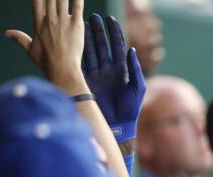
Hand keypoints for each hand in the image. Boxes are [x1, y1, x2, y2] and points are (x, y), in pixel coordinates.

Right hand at [5, 0, 85, 92]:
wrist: (62, 70)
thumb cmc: (47, 63)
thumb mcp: (30, 50)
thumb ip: (19, 38)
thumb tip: (6, 33)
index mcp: (38, 24)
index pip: (36, 1)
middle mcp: (49, 19)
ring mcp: (62, 21)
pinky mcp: (76, 25)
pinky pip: (78, 6)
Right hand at [83, 14, 144, 141]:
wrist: (118, 124)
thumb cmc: (131, 107)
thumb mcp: (137, 87)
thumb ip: (135, 68)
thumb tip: (132, 49)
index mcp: (122, 70)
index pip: (117, 46)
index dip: (114, 33)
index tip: (109, 19)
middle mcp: (108, 70)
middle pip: (102, 46)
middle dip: (98, 32)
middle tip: (92, 17)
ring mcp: (97, 74)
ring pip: (91, 52)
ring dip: (87, 39)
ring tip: (82, 24)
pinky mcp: (87, 81)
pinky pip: (82, 64)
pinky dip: (79, 53)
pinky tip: (75, 41)